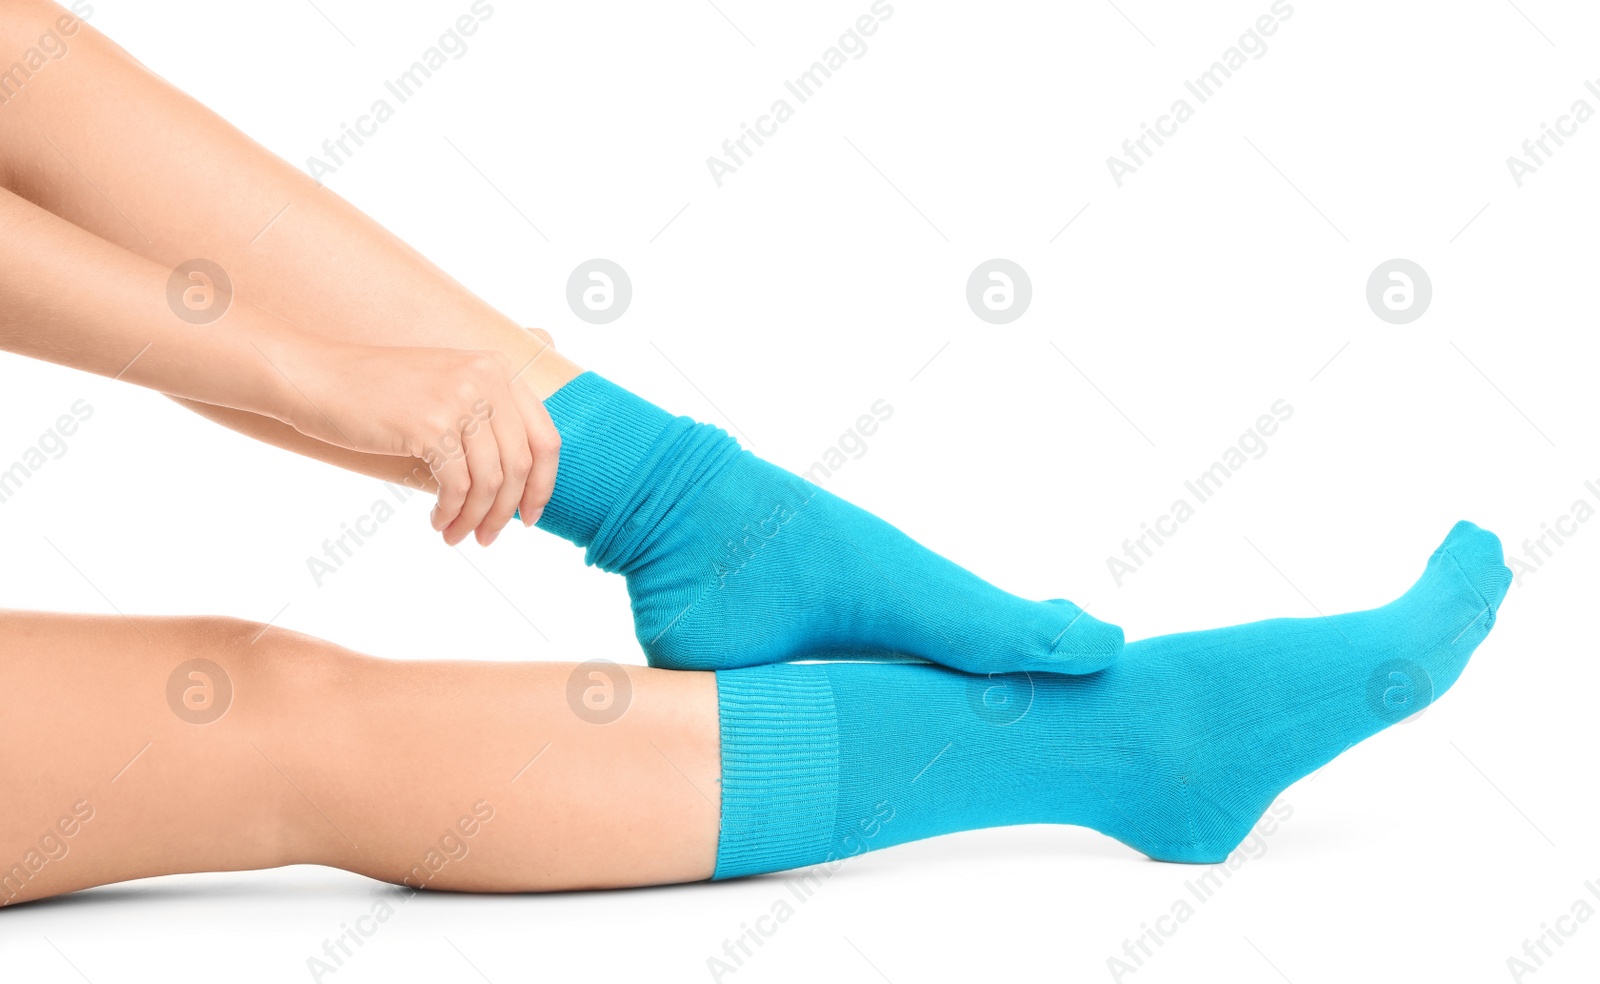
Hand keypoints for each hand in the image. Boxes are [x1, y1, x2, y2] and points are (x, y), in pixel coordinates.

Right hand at [276, 338, 559, 545]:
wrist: (317, 377)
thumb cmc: (378, 391)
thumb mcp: (446, 385)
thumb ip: (486, 414)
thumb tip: (522, 477)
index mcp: (498, 369)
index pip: (545, 437)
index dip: (544, 484)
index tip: (530, 515)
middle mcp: (486, 379)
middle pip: (521, 465)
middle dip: (507, 510)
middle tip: (489, 537)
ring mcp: (459, 400)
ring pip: (490, 481)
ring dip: (477, 518)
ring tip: (459, 536)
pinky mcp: (429, 425)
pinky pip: (457, 486)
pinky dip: (452, 512)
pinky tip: (438, 522)